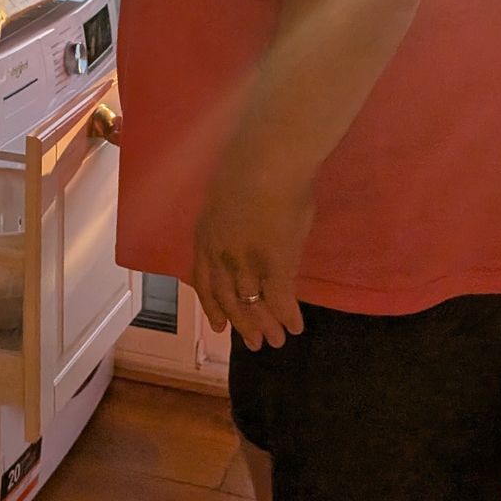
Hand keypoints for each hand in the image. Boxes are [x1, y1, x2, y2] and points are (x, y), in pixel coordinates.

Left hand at [191, 155, 311, 351]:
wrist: (268, 157)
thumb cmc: (249, 163)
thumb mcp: (226, 195)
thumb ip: (231, 220)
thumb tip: (245, 231)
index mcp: (205, 236)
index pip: (204, 282)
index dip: (212, 306)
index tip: (219, 326)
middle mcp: (220, 254)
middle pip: (228, 298)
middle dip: (241, 324)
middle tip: (254, 344)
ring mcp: (246, 260)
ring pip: (253, 303)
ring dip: (266, 325)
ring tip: (277, 341)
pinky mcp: (274, 263)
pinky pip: (280, 298)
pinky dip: (287, 315)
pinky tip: (296, 326)